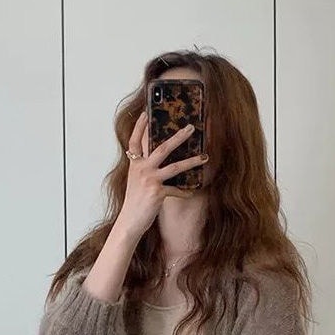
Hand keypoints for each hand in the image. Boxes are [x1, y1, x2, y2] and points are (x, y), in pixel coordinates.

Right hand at [116, 109, 209, 240]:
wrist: (130, 221)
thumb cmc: (135, 202)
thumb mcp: (136, 181)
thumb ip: (144, 169)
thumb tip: (157, 160)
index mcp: (134, 164)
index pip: (135, 141)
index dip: (140, 126)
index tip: (146, 113)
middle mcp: (141, 169)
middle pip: (161, 148)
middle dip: (178, 137)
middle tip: (191, 127)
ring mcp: (150, 180)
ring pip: (175, 167)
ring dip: (192, 161)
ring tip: (205, 156)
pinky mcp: (157, 192)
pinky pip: (177, 190)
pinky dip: (185, 192)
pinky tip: (192, 192)